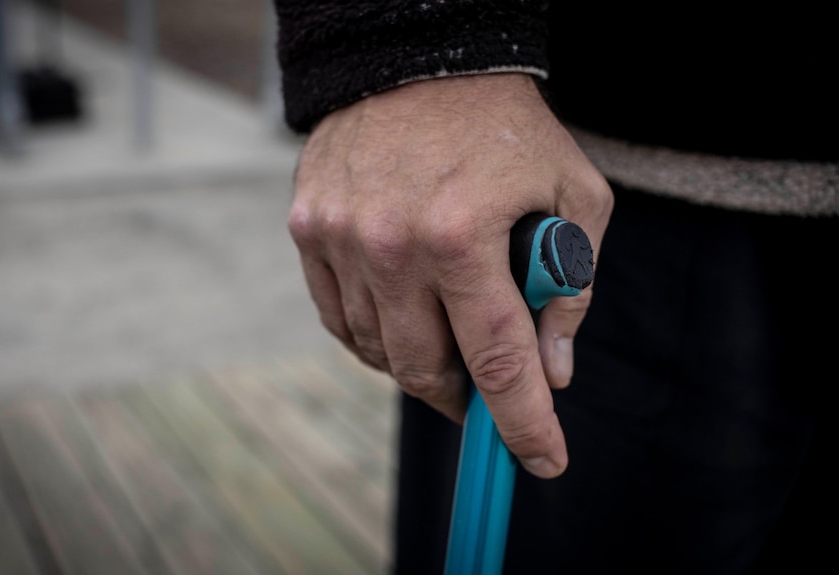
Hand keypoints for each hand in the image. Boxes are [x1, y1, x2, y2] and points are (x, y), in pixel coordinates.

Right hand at [287, 73, 612, 477]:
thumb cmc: (505, 128)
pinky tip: (400, 322)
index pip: (499, 360)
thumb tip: (551, 370)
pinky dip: (373, 337)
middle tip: (485, 397)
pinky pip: (337, 318)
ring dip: (418, 364)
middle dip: (464, 399)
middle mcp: (391, 245)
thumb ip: (570, 285)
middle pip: (427, 370)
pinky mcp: (307, 229)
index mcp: (463, 235)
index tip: (542, 461)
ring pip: (377, 350)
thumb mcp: (575, 193)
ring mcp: (339, 238)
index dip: (524, 424)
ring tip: (445, 341)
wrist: (418, 59)